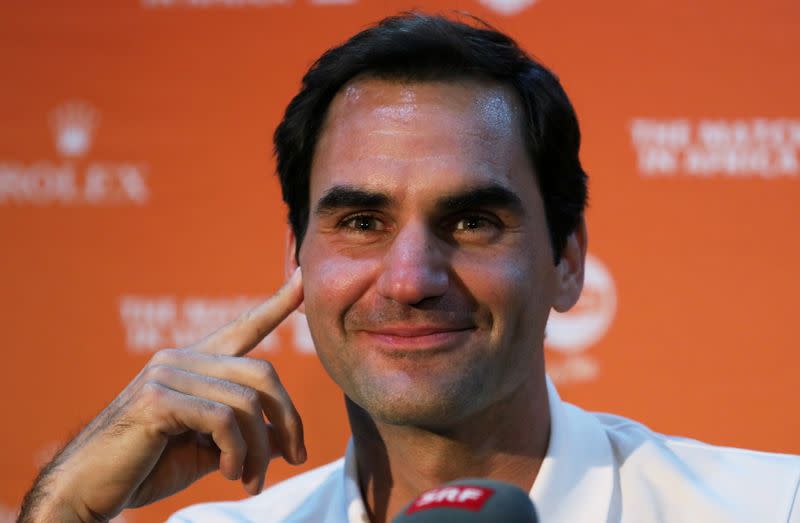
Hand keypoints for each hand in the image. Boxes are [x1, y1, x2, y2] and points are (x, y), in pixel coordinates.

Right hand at [23, 269, 304, 521]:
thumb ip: (242, 435)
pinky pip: (222, 420)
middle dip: (287, 419)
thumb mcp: (207, 448)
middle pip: (262, 374)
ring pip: (246, 403)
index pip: (243, 327)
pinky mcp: (156, 399)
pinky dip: (237, 452)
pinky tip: (230, 473)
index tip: (304, 279)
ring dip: (259, 450)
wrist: (87, 491)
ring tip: (251, 480)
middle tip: (295, 456)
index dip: (277, 304)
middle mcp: (179, 358)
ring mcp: (166, 375)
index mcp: (192, 363)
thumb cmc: (146, 467)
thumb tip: (284, 440)